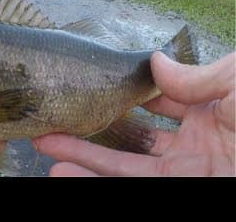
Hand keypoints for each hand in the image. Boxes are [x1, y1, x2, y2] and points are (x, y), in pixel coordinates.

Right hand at [34, 51, 234, 175]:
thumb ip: (199, 74)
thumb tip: (156, 62)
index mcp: (209, 111)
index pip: (156, 99)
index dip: (125, 90)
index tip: (92, 82)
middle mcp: (191, 144)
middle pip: (129, 134)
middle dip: (91, 126)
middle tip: (55, 116)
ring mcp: (183, 173)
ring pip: (120, 165)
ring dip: (81, 158)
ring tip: (43, 144)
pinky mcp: (176, 190)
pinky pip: (128, 186)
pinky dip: (93, 180)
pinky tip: (63, 174)